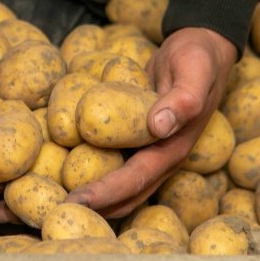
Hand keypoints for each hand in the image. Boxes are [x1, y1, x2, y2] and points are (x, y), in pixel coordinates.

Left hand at [65, 27, 236, 217]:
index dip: (105, 193)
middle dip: (94, 206)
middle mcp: (161, 156)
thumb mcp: (195, 72)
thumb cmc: (199, 59)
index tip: (76, 201)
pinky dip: (94, 170)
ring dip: (95, 196)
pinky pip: (115, 160)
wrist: (203, 50)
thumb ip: (184, 99)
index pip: (135, 180)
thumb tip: (158, 126)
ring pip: (121, 183)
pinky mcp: (137, 138)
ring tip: (59, 199)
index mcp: (173, 149)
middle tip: (56, 210)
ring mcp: (149, 150)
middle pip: (126, 193)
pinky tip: (67, 168)